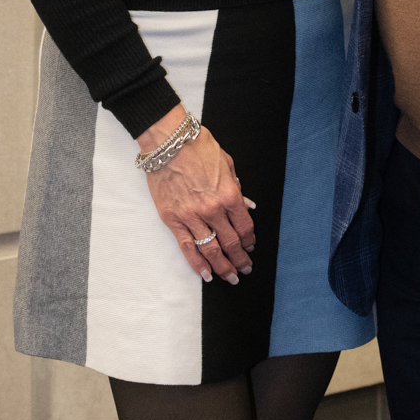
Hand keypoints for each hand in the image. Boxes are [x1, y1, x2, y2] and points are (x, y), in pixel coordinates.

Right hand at [137, 107, 256, 284]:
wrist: (169, 141)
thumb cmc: (198, 146)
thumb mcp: (227, 162)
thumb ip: (237, 187)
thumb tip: (247, 205)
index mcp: (229, 194)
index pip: (244, 226)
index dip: (249, 239)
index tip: (251, 246)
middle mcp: (213, 209)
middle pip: (231, 242)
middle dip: (240, 259)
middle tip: (245, 269)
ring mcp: (192, 217)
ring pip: (211, 250)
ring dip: (223, 267)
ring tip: (231, 278)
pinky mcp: (173, 220)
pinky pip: (188, 247)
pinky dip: (197, 264)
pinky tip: (206, 275)